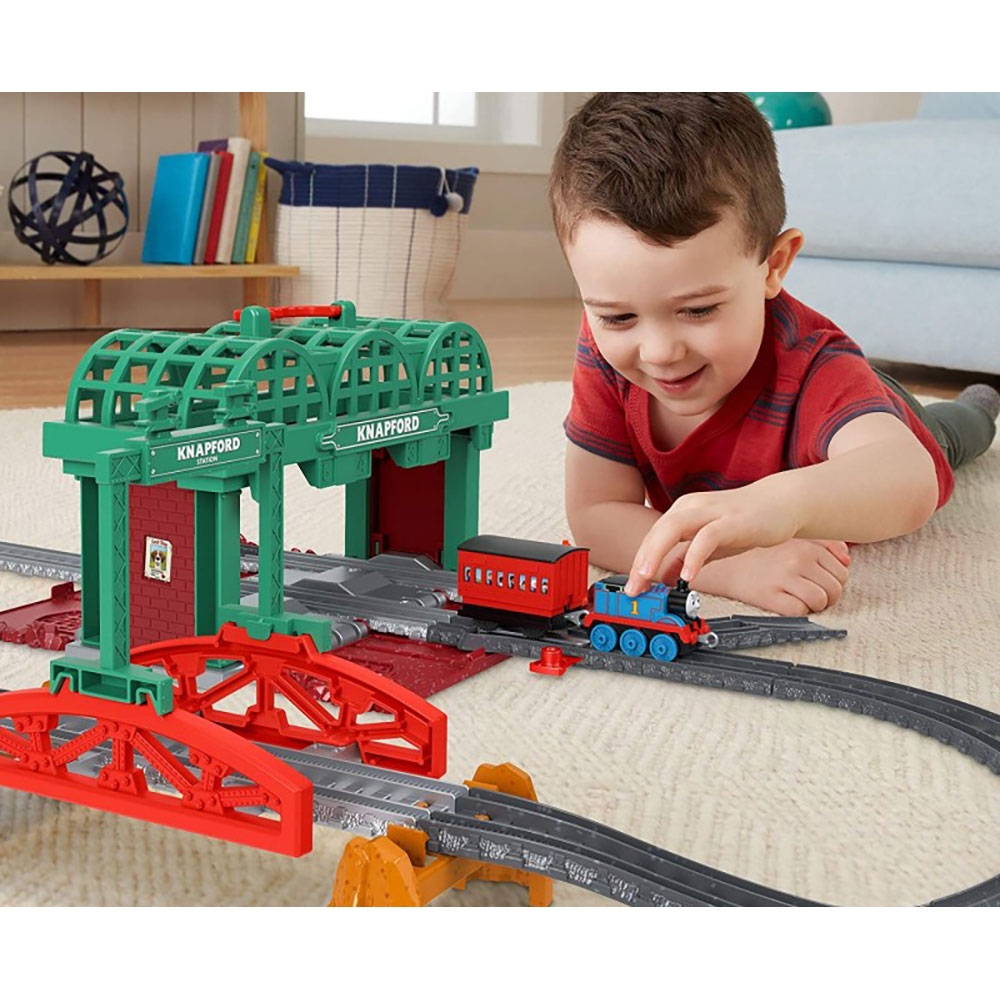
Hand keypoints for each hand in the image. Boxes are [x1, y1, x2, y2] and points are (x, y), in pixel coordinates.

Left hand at [625, 481, 800, 595]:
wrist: (782, 503)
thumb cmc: (744, 522)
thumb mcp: (708, 544)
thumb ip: (685, 558)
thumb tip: (664, 578)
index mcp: (683, 511)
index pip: (653, 537)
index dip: (639, 562)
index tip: (632, 588)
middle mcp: (692, 507)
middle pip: (657, 531)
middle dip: (641, 560)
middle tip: (633, 587)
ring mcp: (711, 512)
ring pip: (674, 527)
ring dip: (657, 553)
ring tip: (648, 577)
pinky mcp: (732, 521)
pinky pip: (707, 537)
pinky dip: (694, 556)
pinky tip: (688, 575)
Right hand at [690, 540, 850, 614]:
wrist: (725, 564)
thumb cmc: (760, 555)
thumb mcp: (794, 540)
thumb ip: (825, 545)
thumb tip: (847, 560)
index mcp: (806, 545)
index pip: (842, 571)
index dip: (833, 582)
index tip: (818, 583)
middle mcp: (797, 559)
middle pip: (836, 588)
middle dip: (827, 596)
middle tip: (809, 594)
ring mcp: (784, 577)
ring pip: (822, 601)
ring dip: (814, 605)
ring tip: (799, 599)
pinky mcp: (771, 595)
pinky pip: (800, 611)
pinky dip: (797, 612)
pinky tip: (786, 603)